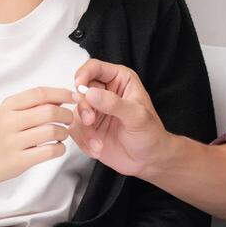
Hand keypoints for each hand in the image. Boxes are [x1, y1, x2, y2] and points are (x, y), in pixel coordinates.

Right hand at [0, 86, 77, 188]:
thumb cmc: (2, 135)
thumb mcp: (11, 114)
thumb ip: (34, 104)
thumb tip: (63, 98)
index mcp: (9, 106)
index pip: (40, 93)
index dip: (62, 93)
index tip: (74, 97)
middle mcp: (9, 122)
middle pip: (50, 111)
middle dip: (66, 115)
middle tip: (69, 119)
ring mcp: (13, 142)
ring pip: (52, 131)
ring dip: (64, 132)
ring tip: (61, 134)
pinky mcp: (19, 160)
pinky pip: (50, 151)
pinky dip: (60, 148)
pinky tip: (56, 147)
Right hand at [69, 59, 169, 176]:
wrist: (148, 159)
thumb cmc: (150, 134)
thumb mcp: (137, 117)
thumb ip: (114, 103)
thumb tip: (91, 93)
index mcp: (120, 80)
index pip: (94, 67)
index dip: (83, 74)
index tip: (80, 87)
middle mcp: (105, 92)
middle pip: (81, 90)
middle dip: (84, 107)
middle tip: (90, 121)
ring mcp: (95, 110)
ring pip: (76, 111)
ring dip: (85, 129)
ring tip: (98, 143)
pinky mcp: (88, 127)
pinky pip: (75, 129)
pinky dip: (83, 140)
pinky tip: (97, 148)